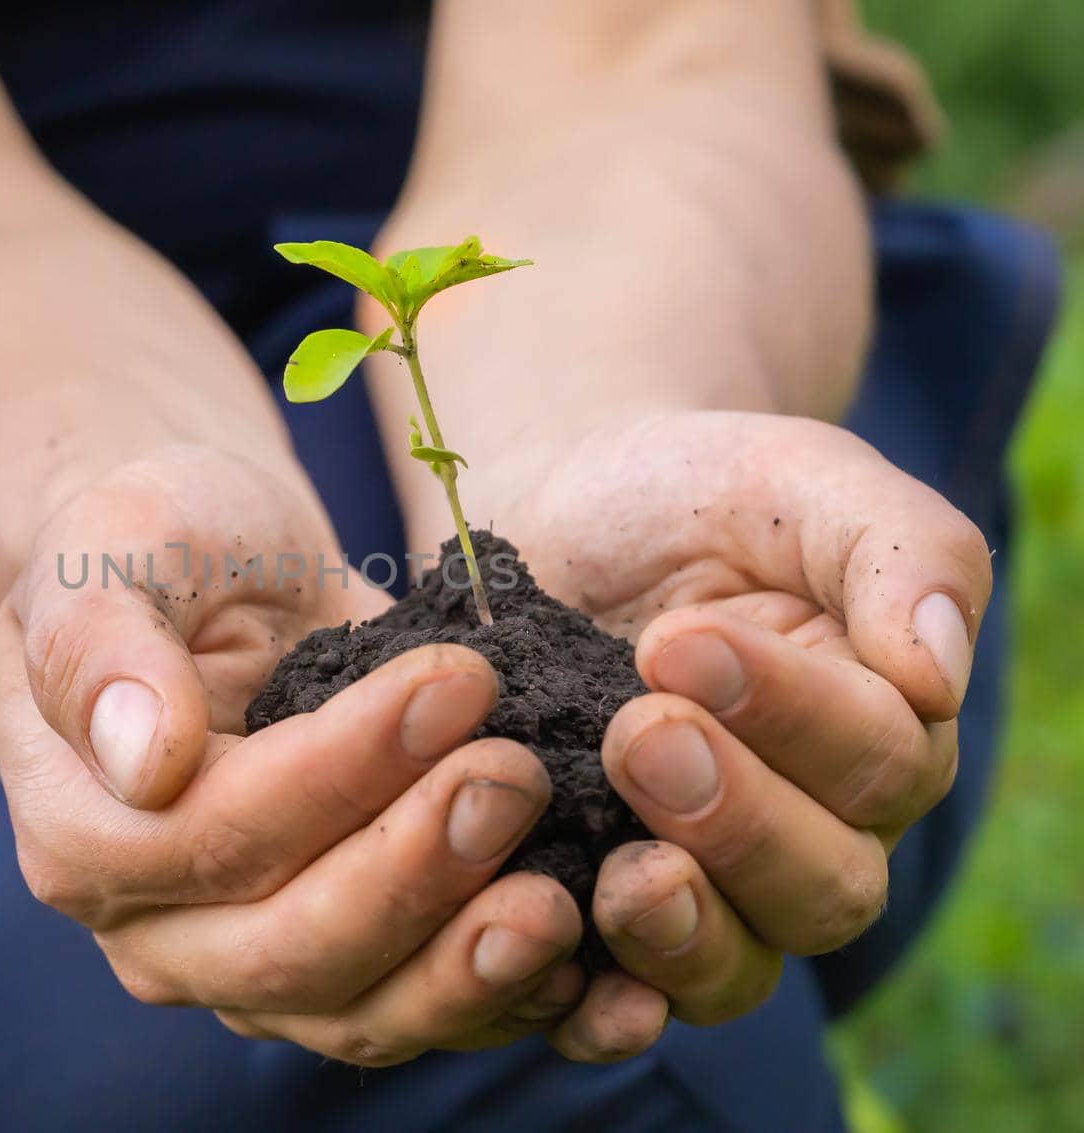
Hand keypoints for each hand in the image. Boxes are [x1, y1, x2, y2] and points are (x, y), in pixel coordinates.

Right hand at [0, 446, 594, 1064]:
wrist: (220, 574)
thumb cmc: (161, 543)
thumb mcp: (111, 546)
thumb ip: (100, 646)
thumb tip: (146, 762)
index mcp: (77, 832)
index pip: (212, 834)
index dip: (338, 773)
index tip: (456, 682)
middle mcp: (151, 928)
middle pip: (286, 947)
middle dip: (414, 869)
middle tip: (518, 775)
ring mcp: (241, 963)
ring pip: (355, 1009)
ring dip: (464, 965)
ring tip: (562, 896)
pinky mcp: (335, 970)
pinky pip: (414, 1011)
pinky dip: (499, 999)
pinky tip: (581, 961)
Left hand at [482, 410, 988, 1059]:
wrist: (560, 518)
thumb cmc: (691, 493)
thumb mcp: (796, 481)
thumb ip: (897, 549)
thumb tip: (939, 669)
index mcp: (877, 725)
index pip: (875, 758)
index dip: (787, 714)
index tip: (676, 641)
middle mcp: (812, 824)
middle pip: (824, 886)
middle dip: (736, 819)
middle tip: (640, 733)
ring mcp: (710, 880)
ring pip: (739, 962)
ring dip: (685, 929)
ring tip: (619, 868)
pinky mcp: (605, 903)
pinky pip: (629, 992)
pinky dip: (605, 1005)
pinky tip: (567, 978)